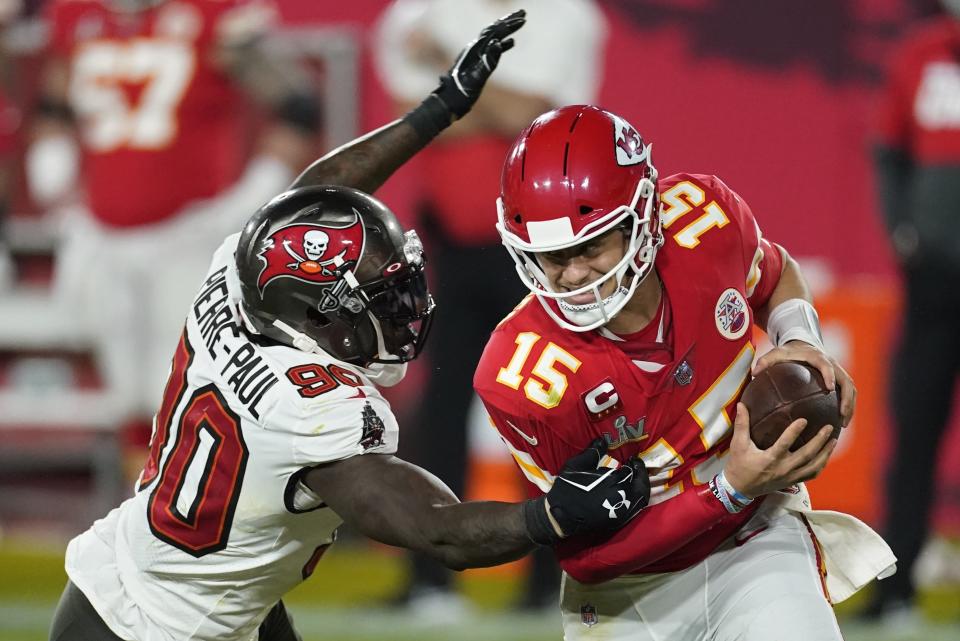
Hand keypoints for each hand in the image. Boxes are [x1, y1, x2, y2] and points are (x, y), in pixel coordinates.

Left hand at [433, 9, 525, 117]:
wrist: (449, 101)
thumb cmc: (461, 92)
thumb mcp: (476, 78)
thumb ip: (488, 61)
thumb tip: (497, 43)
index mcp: (475, 49)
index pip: (494, 32)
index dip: (508, 24)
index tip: (522, 19)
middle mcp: (475, 49)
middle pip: (494, 30)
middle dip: (509, 21)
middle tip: (524, 13)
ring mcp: (476, 55)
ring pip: (493, 37)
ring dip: (507, 29)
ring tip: (520, 22)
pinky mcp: (477, 62)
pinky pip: (492, 49)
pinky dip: (503, 44)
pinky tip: (512, 43)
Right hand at [524, 438, 649, 543]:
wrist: (560, 516)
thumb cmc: (568, 488)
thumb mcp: (576, 465)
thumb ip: (592, 452)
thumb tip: (603, 440)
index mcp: (613, 481)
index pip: (632, 471)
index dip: (634, 464)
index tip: (633, 459)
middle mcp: (622, 497)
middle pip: (641, 485)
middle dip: (641, 474)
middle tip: (636, 467)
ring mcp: (621, 511)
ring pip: (641, 498)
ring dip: (641, 486)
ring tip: (635, 479)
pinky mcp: (618, 521)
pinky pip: (635, 509)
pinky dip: (636, 498)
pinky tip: (629, 492)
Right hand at [723, 402, 837, 498]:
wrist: (739, 489)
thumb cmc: (739, 465)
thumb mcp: (738, 444)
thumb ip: (741, 424)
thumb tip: (741, 405)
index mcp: (770, 458)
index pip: (785, 443)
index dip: (795, 431)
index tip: (805, 419)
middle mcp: (783, 468)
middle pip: (807, 455)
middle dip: (820, 441)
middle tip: (829, 428)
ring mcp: (790, 476)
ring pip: (813, 466)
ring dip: (825, 454)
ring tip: (833, 441)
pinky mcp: (792, 481)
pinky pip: (811, 475)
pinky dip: (820, 465)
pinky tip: (825, 456)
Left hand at [752, 340, 856, 427]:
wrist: (802, 344)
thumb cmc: (788, 352)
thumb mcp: (776, 353)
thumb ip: (765, 361)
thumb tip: (754, 373)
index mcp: (818, 357)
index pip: (826, 365)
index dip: (830, 375)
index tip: (830, 388)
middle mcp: (832, 364)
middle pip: (846, 381)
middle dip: (847, 398)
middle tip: (842, 415)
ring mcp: (838, 372)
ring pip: (850, 390)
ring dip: (850, 406)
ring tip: (842, 424)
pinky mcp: (839, 379)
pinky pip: (846, 394)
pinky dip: (845, 407)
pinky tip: (837, 423)